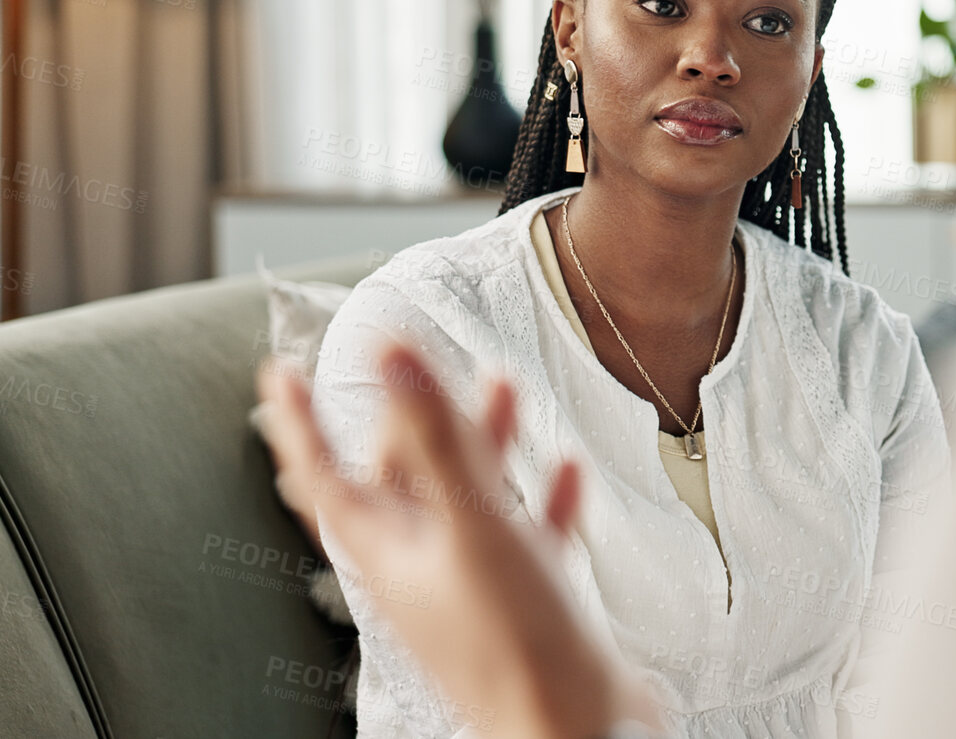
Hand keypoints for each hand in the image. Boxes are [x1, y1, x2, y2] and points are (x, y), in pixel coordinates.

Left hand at [255, 344, 663, 738]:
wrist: (574, 727)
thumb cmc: (516, 644)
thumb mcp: (473, 526)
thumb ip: (437, 438)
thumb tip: (393, 354)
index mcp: (391, 553)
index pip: (324, 476)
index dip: (299, 423)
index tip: (281, 375)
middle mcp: (425, 569)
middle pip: (403, 480)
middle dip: (414, 417)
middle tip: (421, 368)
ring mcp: (475, 588)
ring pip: (467, 500)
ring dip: (482, 444)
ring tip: (503, 391)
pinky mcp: (527, 604)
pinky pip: (528, 538)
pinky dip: (543, 499)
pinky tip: (564, 473)